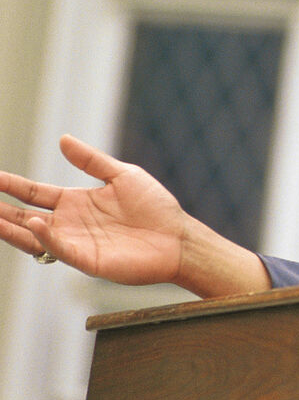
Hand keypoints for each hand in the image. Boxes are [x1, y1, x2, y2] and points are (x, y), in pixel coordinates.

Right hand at [0, 135, 269, 295]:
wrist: (179, 237)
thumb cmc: (156, 207)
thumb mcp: (122, 175)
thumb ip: (91, 161)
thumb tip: (63, 139)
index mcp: (75, 202)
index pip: (33, 193)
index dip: (10, 185)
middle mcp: (70, 224)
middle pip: (25, 216)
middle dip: (1, 210)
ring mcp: (77, 243)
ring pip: (33, 236)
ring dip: (11, 228)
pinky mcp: (88, 261)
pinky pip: (61, 249)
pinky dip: (46, 238)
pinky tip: (36, 223)